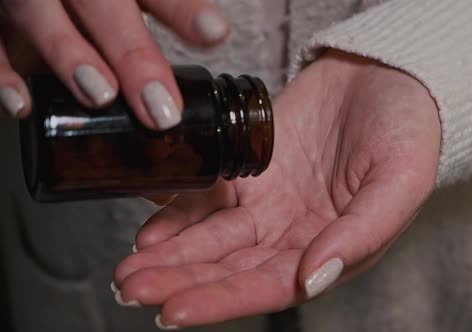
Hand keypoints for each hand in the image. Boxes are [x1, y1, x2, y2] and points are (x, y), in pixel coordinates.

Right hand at [0, 0, 227, 128]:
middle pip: (101, 3)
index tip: (215, 35)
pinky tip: (22, 104)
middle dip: (133, 54)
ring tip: (101, 94)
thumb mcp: (123, 2)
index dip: (183, 11)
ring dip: (69, 53)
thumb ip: (162, 15)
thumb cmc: (87, 2)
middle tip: (161, 107)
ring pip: (39, 11)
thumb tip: (211, 46)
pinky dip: (1, 74)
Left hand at [113, 50, 440, 327]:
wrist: (389, 76)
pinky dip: (178, 210)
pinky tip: (149, 225)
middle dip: (180, 281)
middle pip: (229, 267)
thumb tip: (312, 280)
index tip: (173, 311)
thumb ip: (359, 236)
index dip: (221, 300)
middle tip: (132, 288)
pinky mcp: (250, 169)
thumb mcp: (399, 184)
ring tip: (128, 268)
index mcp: (331, 249)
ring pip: (211, 237)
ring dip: (169, 253)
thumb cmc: (408, 132)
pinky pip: (208, 194)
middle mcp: (293, 234)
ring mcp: (269, 202)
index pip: (269, 286)